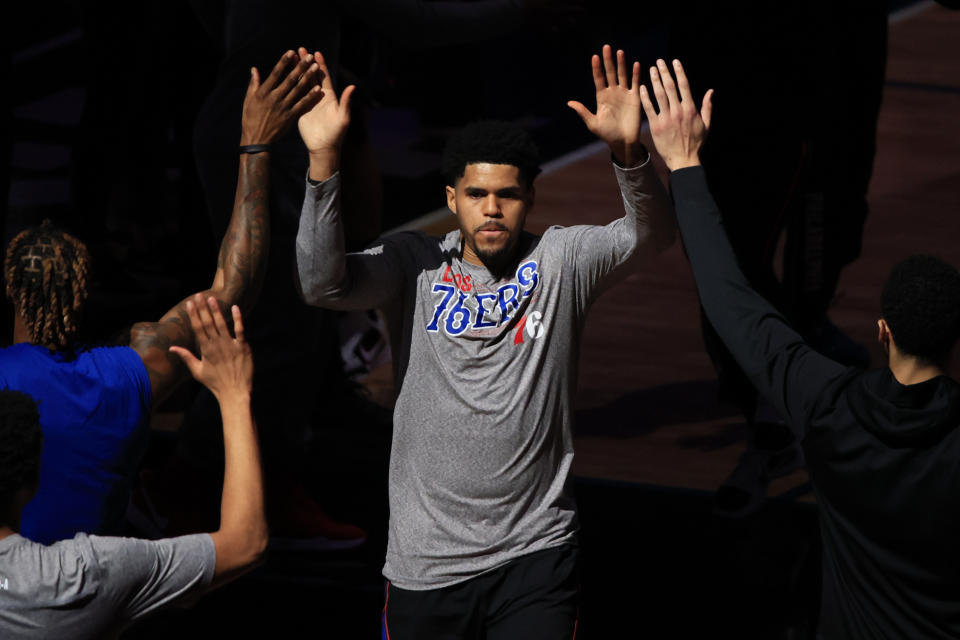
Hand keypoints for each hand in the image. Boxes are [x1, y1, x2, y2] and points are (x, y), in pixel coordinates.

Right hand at [169, 295, 252, 401]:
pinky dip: (238, 319)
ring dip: (216, 310)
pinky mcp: (243, 347)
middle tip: (198, 295)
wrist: (234, 392)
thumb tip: (172, 348)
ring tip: (211, 298)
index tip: (190, 303)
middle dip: (202, 308)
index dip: (193, 315)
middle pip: (208, 323)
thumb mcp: (197, 371)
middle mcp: (217, 345)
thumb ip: (186, 357)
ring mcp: (230, 345)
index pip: (197, 328)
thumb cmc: (215, 383)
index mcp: (205, 349)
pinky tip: (236, 307)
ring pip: (222, 324)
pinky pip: (240, 330)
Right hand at [240, 49, 322, 145]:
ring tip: (316, 67)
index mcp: (263, 92)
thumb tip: (254, 69)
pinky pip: (302, 105)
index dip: (283, 62)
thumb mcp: (248, 100)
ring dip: (308, 77)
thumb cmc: (250, 118)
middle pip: (290, 79)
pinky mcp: (290, 117)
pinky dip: (310, 97)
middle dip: (300, 66)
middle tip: (309, 56)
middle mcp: (274, 98)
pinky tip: (318, 88)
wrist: (257, 139)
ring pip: (298, 90)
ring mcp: (283, 107)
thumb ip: (253, 84)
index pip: (275, 73)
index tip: (291, 52)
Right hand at [297, 49, 355, 156]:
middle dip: (306, 63)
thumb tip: (353, 87)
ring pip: (302, 82)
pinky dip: (290, 84)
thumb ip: (346, 101)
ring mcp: (309, 102)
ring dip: (297, 70)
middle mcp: (319, 97)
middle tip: (300, 49)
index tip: (316, 53)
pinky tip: (283, 76)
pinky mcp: (300, 108)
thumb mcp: (343, 117)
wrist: (324, 147)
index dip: (321, 65)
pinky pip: (295, 94)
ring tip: (290, 58)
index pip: (324, 77)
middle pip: (312, 76)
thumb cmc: (336, 133)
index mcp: (330, 97)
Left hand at [568, 45, 643, 165]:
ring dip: (622, 64)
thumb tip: (569, 103)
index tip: (594, 57)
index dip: (596, 68)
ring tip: (620, 52)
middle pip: (610, 73)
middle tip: (606, 47)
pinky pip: (635, 84)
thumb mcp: (593, 123)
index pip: (598, 79)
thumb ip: (583, 112)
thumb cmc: (607, 134)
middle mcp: (613, 92)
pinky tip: (636, 64)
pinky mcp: (635, 98)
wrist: (623, 142)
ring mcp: (624, 94)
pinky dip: (636, 74)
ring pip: (623, 75)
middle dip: (608, 61)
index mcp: (601, 97)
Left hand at [639, 59, 712, 170]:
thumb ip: (707, 106)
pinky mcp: (656, 126)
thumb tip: (711, 91)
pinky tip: (642, 87)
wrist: (683, 159)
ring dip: (655, 81)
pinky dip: (645, 97)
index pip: (684, 85)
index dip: (679, 71)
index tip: (674, 61)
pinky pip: (649, 108)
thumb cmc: (696, 143)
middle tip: (659, 62)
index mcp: (690, 109)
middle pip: (670, 87)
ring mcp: (666, 118)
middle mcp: (678, 111)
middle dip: (664, 72)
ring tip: (651, 70)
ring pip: (659, 95)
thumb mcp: (706, 124)